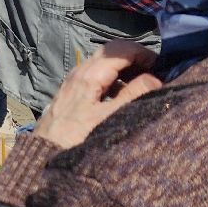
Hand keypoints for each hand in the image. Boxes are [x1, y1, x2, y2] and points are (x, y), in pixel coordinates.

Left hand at [35, 42, 160, 148]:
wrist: (45, 157)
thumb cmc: (78, 138)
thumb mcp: (110, 118)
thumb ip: (134, 95)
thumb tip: (156, 78)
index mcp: (88, 74)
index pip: (121, 49)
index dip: (143, 54)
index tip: (162, 67)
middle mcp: (78, 72)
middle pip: (111, 53)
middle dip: (135, 60)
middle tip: (155, 75)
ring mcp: (73, 82)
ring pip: (103, 65)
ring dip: (124, 70)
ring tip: (143, 87)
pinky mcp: (71, 93)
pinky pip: (96, 77)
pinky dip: (113, 80)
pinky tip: (123, 97)